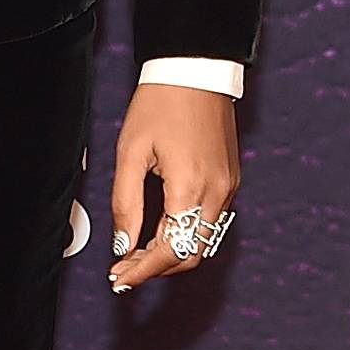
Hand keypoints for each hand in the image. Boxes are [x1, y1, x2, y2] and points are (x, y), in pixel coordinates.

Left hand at [106, 80, 239, 292]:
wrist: (196, 69)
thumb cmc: (161, 103)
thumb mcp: (131, 152)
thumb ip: (126, 203)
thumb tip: (123, 244)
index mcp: (191, 187)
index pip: (170, 250)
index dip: (142, 271)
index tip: (119, 279)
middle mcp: (217, 193)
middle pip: (191, 254)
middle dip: (156, 268)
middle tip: (123, 268)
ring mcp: (228, 187)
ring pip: (202, 241)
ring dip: (170, 253)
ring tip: (135, 252)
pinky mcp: (230, 179)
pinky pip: (210, 220)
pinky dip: (185, 234)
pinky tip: (160, 230)